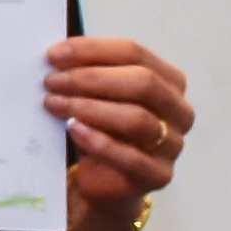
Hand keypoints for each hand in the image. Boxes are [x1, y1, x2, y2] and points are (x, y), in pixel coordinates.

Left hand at [52, 35, 189, 230]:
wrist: (103, 179)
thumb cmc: (100, 127)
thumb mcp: (95, 95)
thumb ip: (85, 71)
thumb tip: (55, 52)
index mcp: (169, 81)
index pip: (135, 54)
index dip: (93, 50)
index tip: (53, 54)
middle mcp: (179, 111)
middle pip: (143, 83)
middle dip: (91, 78)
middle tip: (51, 81)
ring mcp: (173, 145)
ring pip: (138, 119)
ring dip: (89, 108)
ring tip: (53, 103)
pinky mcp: (159, 175)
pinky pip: (132, 158)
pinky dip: (100, 142)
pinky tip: (73, 130)